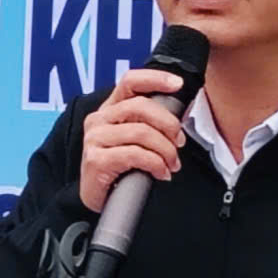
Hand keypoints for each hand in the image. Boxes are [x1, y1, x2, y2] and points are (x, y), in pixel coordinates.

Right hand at [79, 64, 188, 212]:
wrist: (98, 198)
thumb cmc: (120, 168)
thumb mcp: (136, 140)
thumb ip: (153, 123)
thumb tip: (182, 111)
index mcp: (110, 109)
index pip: (130, 81)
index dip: (155, 79)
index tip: (177, 85)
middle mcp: (99, 119)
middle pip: (140, 106)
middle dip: (168, 124)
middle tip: (178, 142)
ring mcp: (95, 138)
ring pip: (141, 132)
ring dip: (165, 150)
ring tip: (171, 164)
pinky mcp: (96, 159)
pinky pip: (135, 155)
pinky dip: (155, 164)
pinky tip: (160, 174)